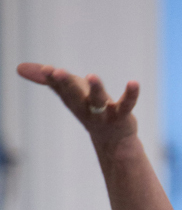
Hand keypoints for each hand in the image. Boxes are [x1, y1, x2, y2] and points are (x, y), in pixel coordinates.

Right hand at [17, 63, 139, 145]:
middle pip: (73, 95)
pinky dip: (131, 94)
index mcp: (73, 101)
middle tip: (56, 71)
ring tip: (91, 75)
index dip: (53, 78)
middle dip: (65, 83)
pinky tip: (134, 83)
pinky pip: (127, 105)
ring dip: (94, 89)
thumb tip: (19, 68)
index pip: (60, 88)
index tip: (47, 69)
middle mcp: (85, 108)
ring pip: (97, 101)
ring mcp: (103, 114)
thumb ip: (49, 80)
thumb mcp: (70, 93)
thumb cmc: (90, 110)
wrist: (113, 141)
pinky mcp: (122, 117)